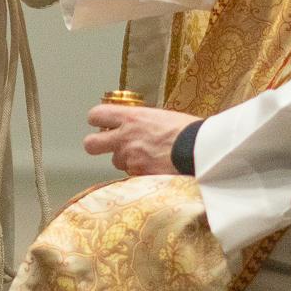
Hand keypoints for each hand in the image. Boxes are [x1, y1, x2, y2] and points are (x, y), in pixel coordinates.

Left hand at [85, 102, 199, 175]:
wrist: (200, 151)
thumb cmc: (189, 131)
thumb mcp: (162, 116)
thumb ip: (143, 122)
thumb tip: (139, 126)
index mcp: (131, 117)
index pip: (96, 115)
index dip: (97, 120)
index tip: (103, 123)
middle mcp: (125, 137)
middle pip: (91, 144)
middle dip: (97, 145)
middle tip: (109, 145)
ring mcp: (130, 158)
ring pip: (116, 162)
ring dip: (126, 161)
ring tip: (147, 158)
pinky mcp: (138, 175)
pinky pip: (132, 175)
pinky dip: (140, 173)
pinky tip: (155, 168)